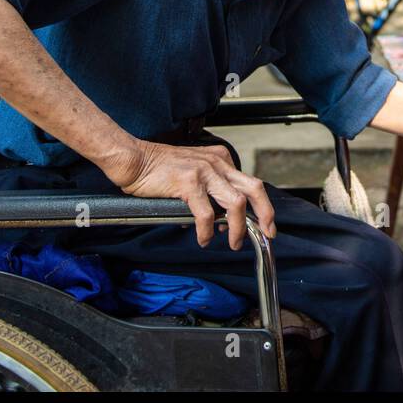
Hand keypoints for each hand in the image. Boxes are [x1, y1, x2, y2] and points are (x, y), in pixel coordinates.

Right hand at [107, 140, 276, 249]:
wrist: (134, 159)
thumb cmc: (159, 169)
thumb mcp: (194, 174)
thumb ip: (210, 193)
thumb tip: (219, 222)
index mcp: (221, 160)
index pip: (250, 183)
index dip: (260, 207)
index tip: (263, 225)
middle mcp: (217, 163)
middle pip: (255, 188)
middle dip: (266, 214)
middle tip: (268, 233)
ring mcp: (204, 171)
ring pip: (236, 204)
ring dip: (238, 229)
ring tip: (234, 243)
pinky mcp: (188, 183)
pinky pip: (206, 214)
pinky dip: (207, 231)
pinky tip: (203, 239)